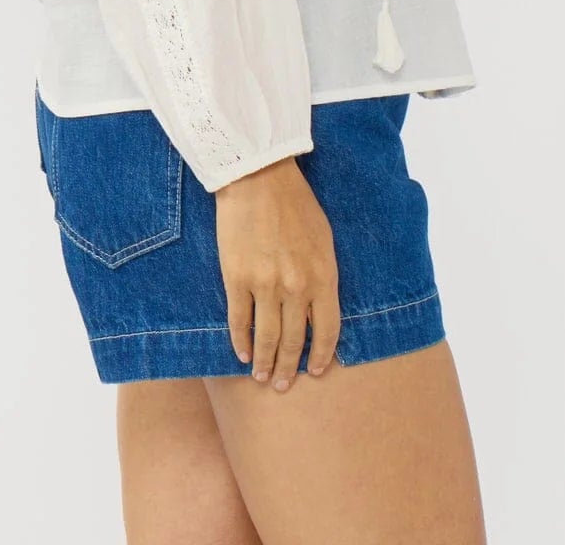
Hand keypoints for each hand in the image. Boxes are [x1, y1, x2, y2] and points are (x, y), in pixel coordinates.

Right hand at [214, 155, 339, 389]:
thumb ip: (322, 275)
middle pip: (295, 340)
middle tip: (284, 386)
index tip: (315, 371)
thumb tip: (318, 307)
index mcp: (323, 275)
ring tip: (263, 378)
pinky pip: (240, 320)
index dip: (321, 355)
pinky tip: (243, 354)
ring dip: (266, 363)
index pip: (328, 330)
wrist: (258, 177)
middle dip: (290, 368)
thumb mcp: (323, 239)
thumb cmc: (295, 203)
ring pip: (267, 337)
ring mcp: (265, 284)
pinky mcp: (237, 277)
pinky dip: (241, 342)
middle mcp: (296, 286)